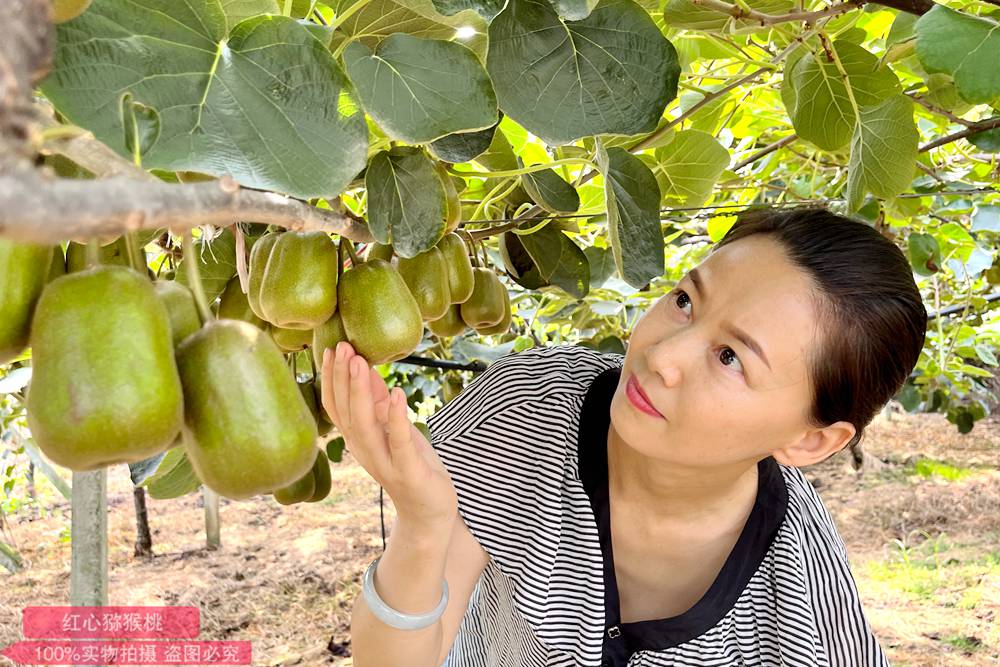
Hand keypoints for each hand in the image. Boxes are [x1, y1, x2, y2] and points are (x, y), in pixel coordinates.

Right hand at [320, 341, 458, 528]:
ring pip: (365, 426)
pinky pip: (399, 442)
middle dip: (342, 378)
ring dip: (360, 393)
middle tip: (342, 347)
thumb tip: (365, 367)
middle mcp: (364, 452)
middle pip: (345, 413)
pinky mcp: (408, 471)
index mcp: (358, 440)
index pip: (336, 407)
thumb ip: (379, 402)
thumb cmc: (412, 465)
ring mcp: (384, 463)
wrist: (429, 512)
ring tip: (360, 363)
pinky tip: (398, 394)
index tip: (330, 348)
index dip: (331, 379)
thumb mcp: (394, 428)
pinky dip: (397, 418)